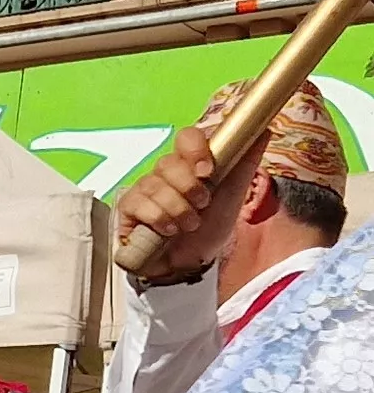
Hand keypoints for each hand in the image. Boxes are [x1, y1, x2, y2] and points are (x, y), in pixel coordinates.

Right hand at [115, 126, 240, 284]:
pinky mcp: (128, 208)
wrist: (192, 262)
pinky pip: (140, 205)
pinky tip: (168, 230)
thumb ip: (246, 162)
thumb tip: (265, 130)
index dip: (195, 150)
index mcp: (190, 163)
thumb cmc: (210, 226)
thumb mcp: (234, 194)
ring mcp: (144, 189)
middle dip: (189, 189)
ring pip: (156, 187)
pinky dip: (159, 219)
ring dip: (178, 210)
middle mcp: (165, 172)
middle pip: (169, 163)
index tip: (207, 171)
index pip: (186, 137)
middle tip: (202, 206)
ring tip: (188, 225)